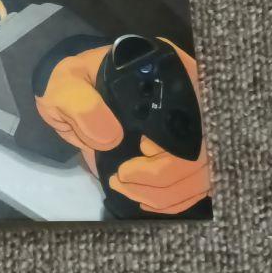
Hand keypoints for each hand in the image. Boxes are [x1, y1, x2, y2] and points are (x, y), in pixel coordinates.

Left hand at [35, 40, 210, 214]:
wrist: (74, 97)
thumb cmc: (74, 86)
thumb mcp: (67, 85)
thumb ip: (80, 104)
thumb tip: (112, 138)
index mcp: (165, 72)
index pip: (196, 110)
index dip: (175, 141)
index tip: (140, 149)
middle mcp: (189, 99)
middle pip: (204, 148)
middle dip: (165, 174)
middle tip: (123, 176)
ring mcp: (191, 127)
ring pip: (202, 172)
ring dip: (166, 192)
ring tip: (126, 187)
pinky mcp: (185, 153)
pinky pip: (195, 186)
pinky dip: (172, 200)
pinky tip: (144, 198)